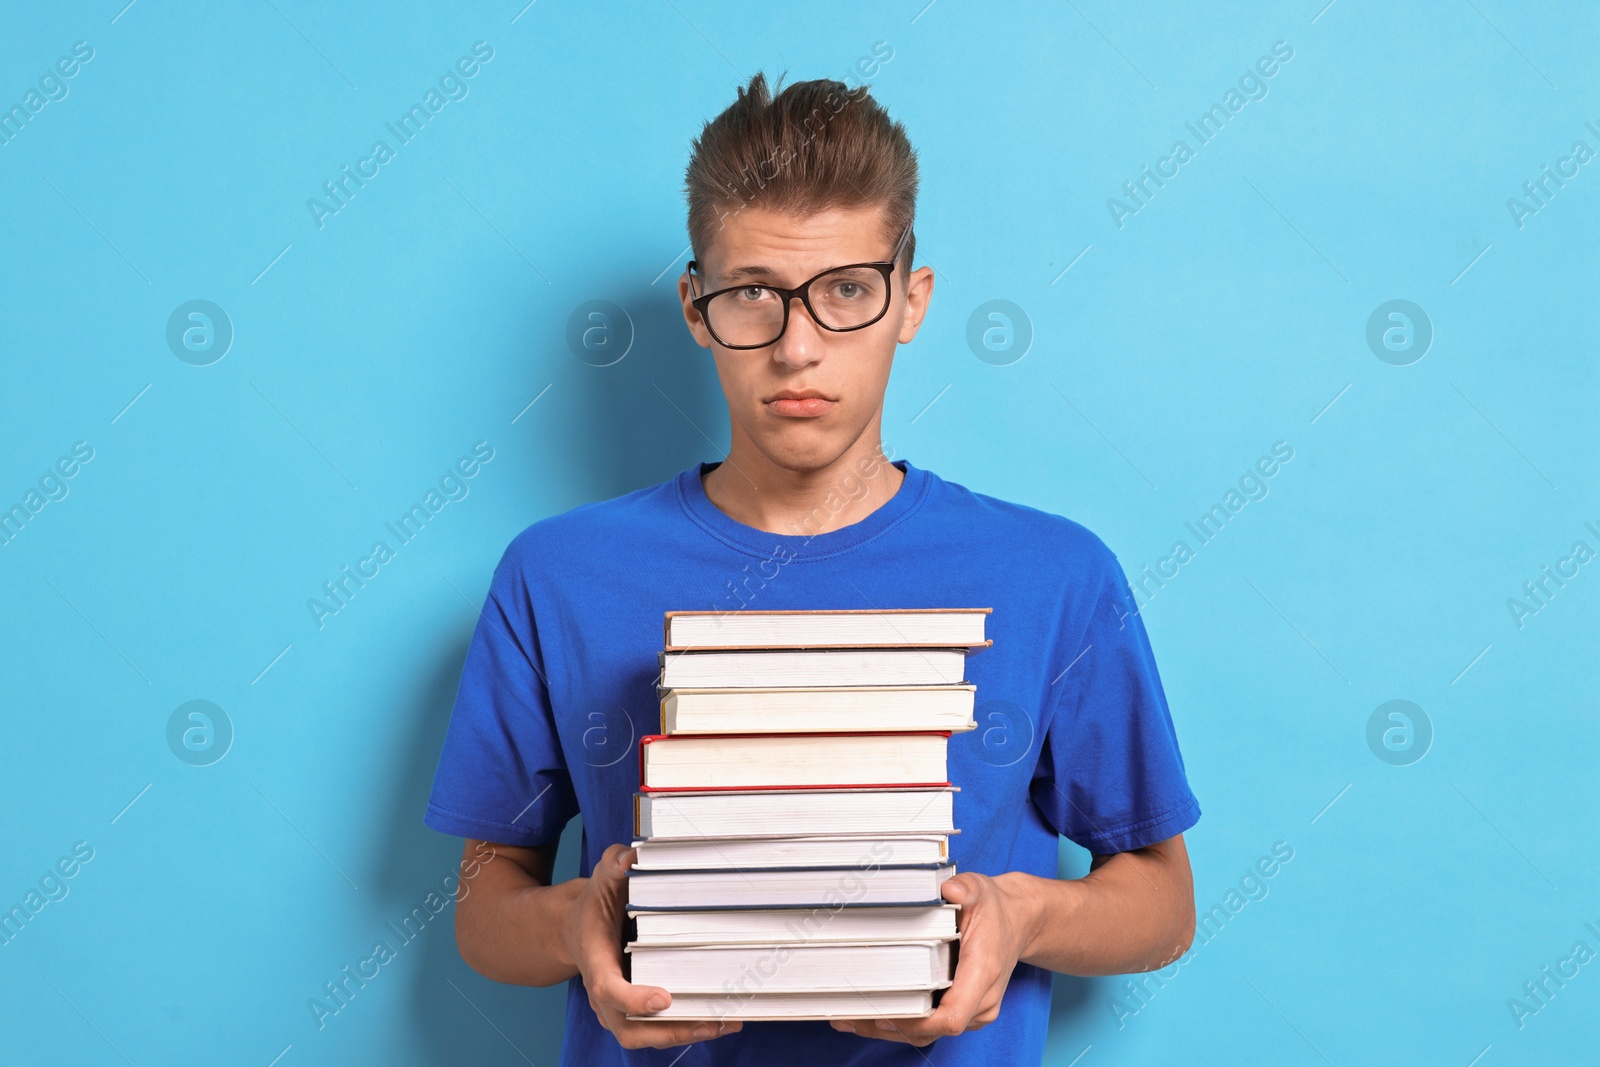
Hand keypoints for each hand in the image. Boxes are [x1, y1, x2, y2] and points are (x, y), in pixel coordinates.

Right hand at [563, 842, 743, 1049]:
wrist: (577, 930)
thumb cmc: (594, 907)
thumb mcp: (601, 881)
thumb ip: (613, 865)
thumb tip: (631, 857)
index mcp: (596, 964)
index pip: (609, 989)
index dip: (634, 999)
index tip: (663, 999)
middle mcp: (604, 995)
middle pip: (630, 1030)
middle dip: (670, 1032)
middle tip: (709, 1022)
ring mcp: (617, 1009)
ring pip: (647, 1036)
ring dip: (686, 1034)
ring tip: (725, 1022)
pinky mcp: (634, 1012)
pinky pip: (658, 1031)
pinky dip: (687, 1028)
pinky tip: (721, 1018)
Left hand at [829, 871, 1038, 1046]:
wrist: (1019, 921)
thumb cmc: (995, 908)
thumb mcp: (981, 889)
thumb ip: (966, 889)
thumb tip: (949, 890)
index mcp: (983, 973)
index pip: (952, 1017)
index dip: (916, 1022)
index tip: (882, 1013)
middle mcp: (981, 1000)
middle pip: (932, 1030)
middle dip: (889, 1027)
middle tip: (847, 1016)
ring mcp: (974, 1010)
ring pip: (929, 1032)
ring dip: (890, 1029)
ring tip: (848, 1019)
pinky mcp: (965, 1010)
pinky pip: (932, 1026)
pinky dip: (902, 1022)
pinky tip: (869, 1014)